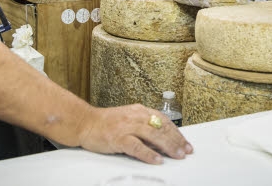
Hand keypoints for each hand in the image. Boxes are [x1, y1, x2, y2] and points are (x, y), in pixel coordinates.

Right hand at [77, 104, 192, 163]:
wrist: (85, 122)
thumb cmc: (106, 123)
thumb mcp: (128, 119)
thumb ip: (144, 126)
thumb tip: (162, 140)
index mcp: (139, 110)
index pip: (163, 120)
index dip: (176, 132)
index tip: (185, 143)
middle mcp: (135, 116)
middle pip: (161, 127)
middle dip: (176, 140)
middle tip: (185, 151)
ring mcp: (126, 126)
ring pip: (153, 135)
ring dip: (167, 146)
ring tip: (177, 155)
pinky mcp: (118, 137)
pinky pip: (137, 146)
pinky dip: (148, 154)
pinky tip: (157, 160)